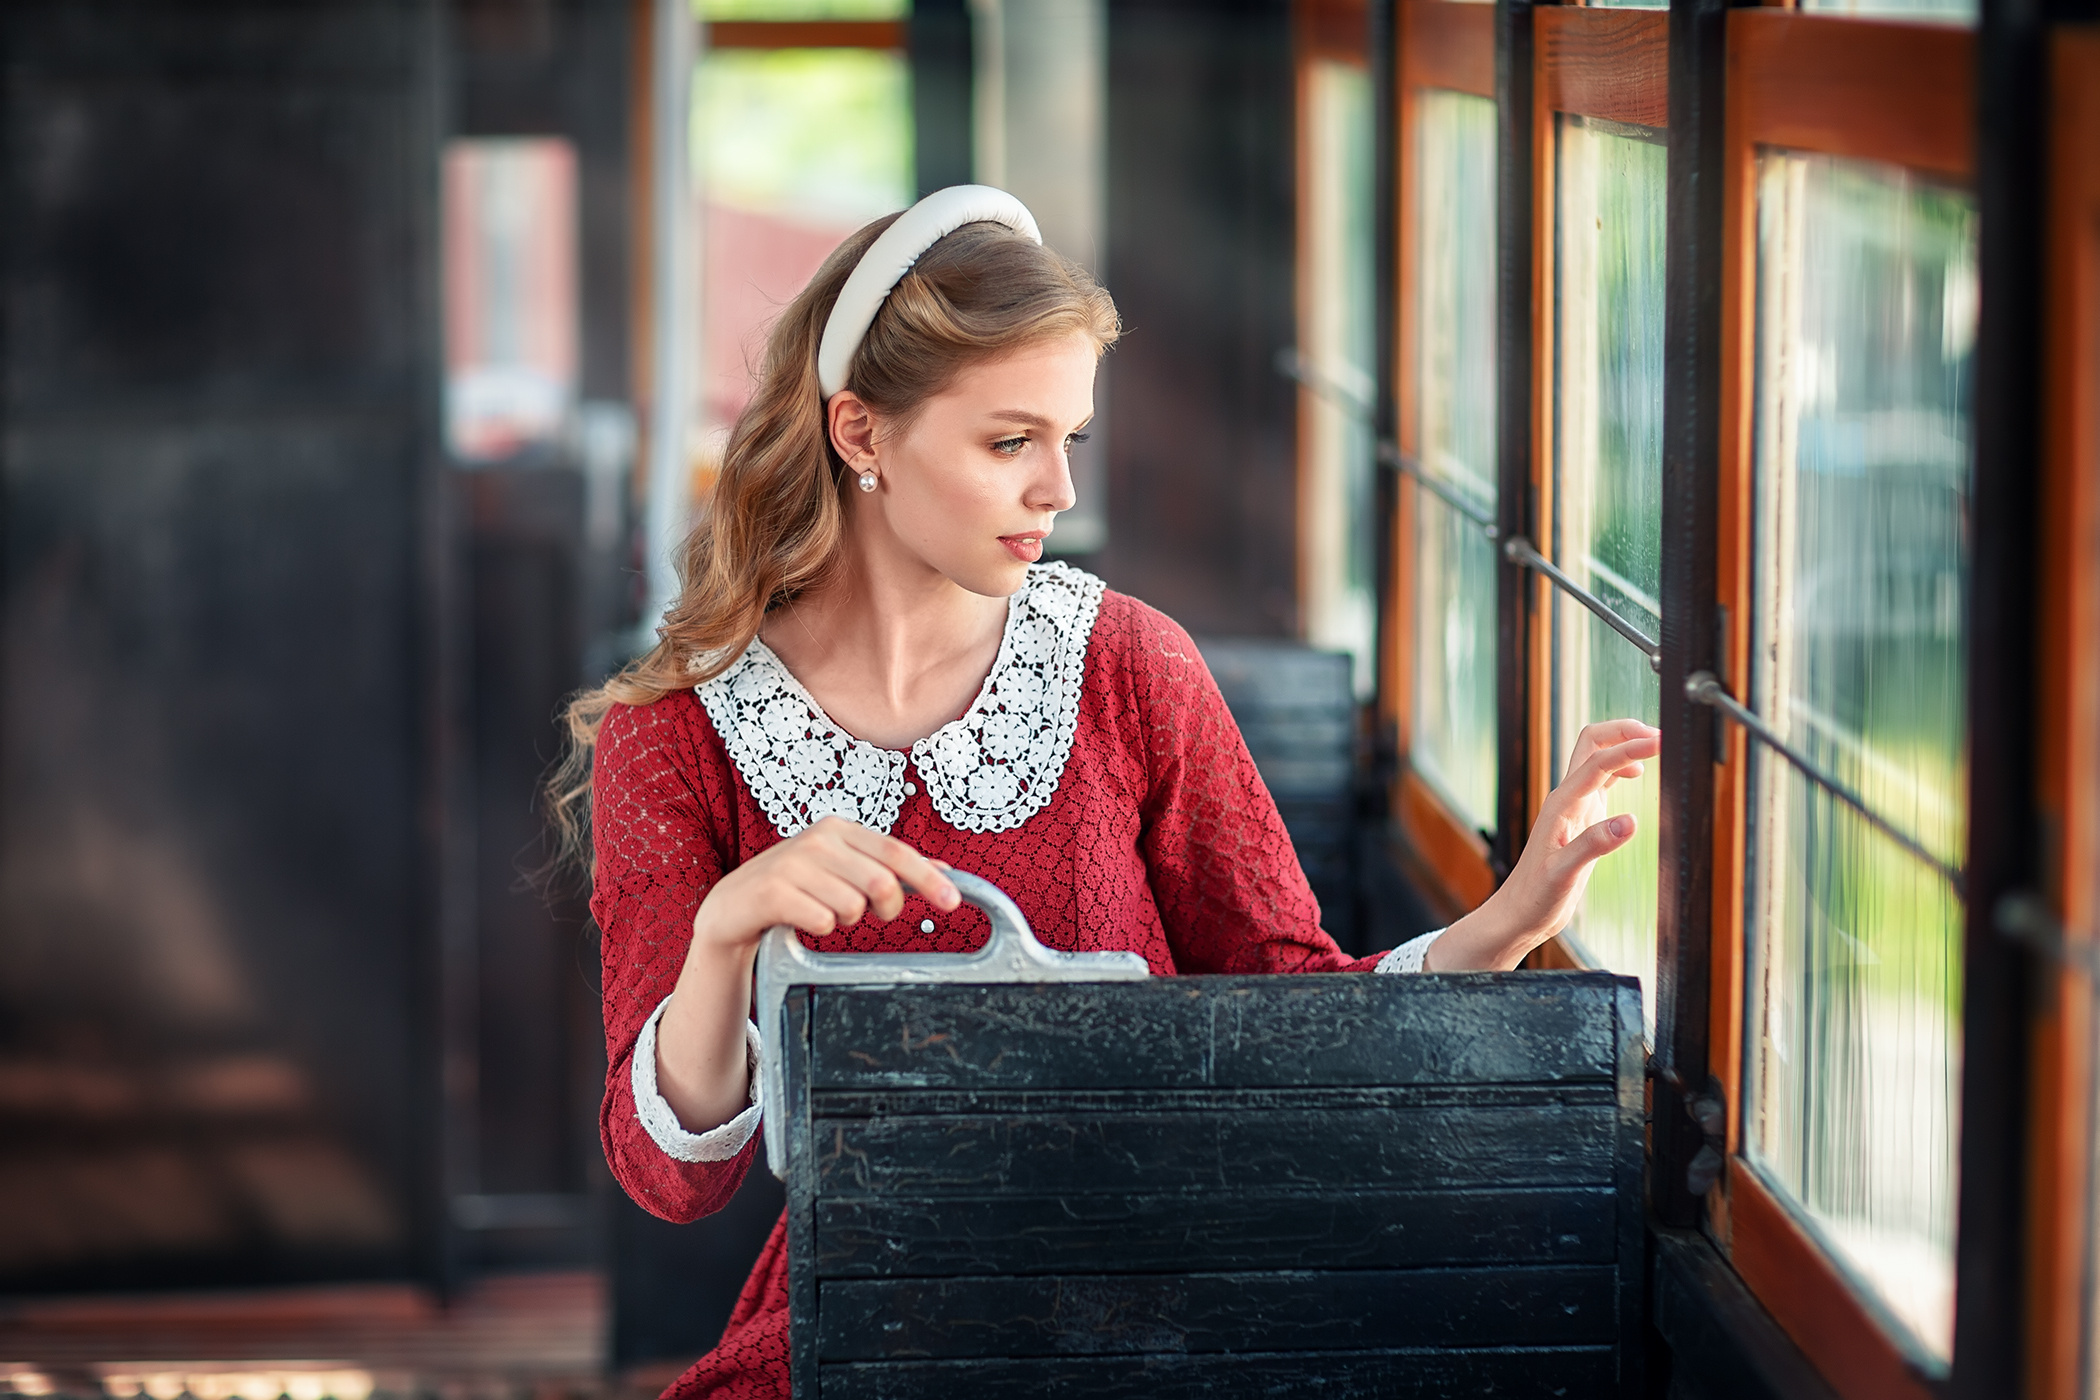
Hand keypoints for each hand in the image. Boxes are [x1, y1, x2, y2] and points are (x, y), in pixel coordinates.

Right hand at [689, 815, 960, 955]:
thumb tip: (945, 870)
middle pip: (881, 882)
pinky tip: (802, 919)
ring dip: (845, 920)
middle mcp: (818, 839)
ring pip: (853, 906)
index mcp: (840, 830)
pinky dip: (820, 928)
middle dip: (886, 908)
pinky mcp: (773, 891)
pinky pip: (822, 921)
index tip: (953, 902)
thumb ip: (888, 867)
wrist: (733, 906)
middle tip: (869, 915)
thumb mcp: (842, 869)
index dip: (929, 878)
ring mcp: (793, 863)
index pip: (897, 852)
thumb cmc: (797, 888)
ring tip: (822, 910)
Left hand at [1426, 719, 1660, 971]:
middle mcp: (1567, 798)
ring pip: (1597, 757)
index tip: (1661, 741)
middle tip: (1658, 735)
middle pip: (1592, 743)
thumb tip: (1630, 821)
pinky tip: (1638, 774)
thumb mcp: (1565, 874)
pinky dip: (1621, 768)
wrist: (1520, 913)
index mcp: (1562, 805)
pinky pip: (1601, 780)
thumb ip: (1594, 845)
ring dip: (1623, 745)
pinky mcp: (1581, 818)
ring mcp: (1574, 806)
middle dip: (1623, 731)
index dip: (1630, 748)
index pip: (1599, 762)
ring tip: (1655, 746)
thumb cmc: (1536, 897)